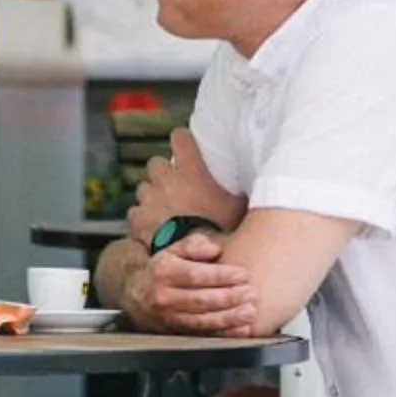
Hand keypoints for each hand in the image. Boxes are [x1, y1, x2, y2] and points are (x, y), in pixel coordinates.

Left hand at [128, 127, 245, 246]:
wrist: (196, 258)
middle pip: (156, 163)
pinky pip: (136, 211)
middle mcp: (166, 180)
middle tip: (174, 184)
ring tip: (165, 209)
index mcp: (191, 171)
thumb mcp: (239, 206)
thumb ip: (241, 190)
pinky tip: (154, 226)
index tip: (184, 143)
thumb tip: (259, 184)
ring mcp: (149, 199)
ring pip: (144, 188)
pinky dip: (142, 217)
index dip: (182, 140)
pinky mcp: (138, 218)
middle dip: (162, 172)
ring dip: (152, 195)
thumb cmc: (222, 230)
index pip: (180, 138)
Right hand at [137, 233, 260, 336]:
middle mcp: (163, 296)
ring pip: (202, 319)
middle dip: (230, 297)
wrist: (139, 295)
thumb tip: (214, 249)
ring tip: (250, 312)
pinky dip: (224, 333)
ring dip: (229, 317)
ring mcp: (169, 316)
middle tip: (252, 293)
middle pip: (200, 299)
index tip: (243, 274)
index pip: (194, 275)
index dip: (221, 276)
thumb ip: (194, 245)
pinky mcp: (176, 331)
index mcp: (163, 271)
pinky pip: (203, 334)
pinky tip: (241, 329)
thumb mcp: (174, 251)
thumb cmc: (165, 270)